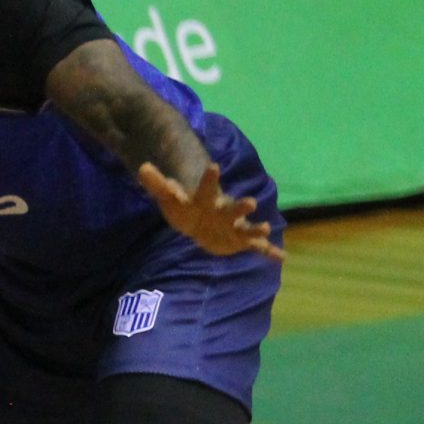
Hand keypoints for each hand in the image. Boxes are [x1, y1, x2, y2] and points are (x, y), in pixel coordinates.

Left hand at [137, 162, 283, 261]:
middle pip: (232, 209)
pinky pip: (257, 247)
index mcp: (205, 201)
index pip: (205, 189)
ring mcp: (234, 227)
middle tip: (251, 202)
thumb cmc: (185, 208)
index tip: (214, 166)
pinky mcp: (240, 241)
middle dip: (241, 206)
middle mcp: (223, 212)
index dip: (208, 179)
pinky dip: (269, 252)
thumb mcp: (170, 199)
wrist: (201, 224)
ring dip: (256, 229)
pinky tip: (281, 257)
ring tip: (267, 229)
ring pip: (247, 228)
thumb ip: (157, 184)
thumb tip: (142, 167)